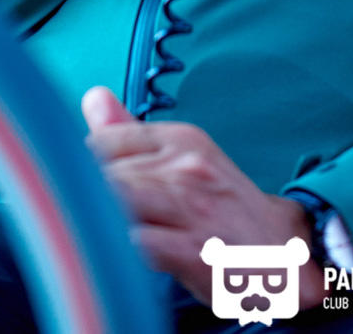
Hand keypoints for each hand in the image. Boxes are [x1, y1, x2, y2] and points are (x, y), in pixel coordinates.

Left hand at [82, 88, 325, 309]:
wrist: (283, 251)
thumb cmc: (225, 207)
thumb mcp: (185, 158)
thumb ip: (132, 133)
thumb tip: (92, 98)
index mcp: (182, 139)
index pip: (109, 140)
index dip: (82, 167)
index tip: (70, 185)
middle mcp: (186, 165)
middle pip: (107, 173)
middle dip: (83, 196)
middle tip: (69, 214)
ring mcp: (191, 206)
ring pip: (118, 202)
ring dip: (95, 220)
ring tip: (82, 232)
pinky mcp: (192, 249)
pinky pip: (137, 244)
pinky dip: (117, 249)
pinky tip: (108, 253)